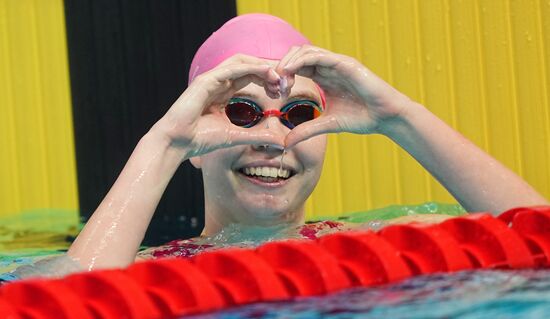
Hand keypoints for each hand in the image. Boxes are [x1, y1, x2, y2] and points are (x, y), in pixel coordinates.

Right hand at [158, 55, 282, 157]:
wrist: (177, 142)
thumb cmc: (200, 140)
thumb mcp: (236, 136)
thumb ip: (257, 136)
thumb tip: (279, 141)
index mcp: (222, 92)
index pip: (249, 77)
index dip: (267, 80)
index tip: (282, 91)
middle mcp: (217, 82)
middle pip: (248, 65)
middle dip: (268, 71)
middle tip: (284, 82)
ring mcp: (211, 79)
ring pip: (241, 61)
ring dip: (261, 66)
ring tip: (277, 76)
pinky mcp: (206, 81)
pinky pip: (232, 68)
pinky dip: (250, 67)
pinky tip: (265, 72)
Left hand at [275, 45, 412, 146]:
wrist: (386, 118)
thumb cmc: (362, 118)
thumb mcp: (327, 124)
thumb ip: (306, 130)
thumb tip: (286, 143)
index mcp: (323, 77)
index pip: (296, 67)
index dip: (282, 76)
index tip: (276, 93)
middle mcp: (329, 67)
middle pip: (297, 55)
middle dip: (281, 67)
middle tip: (275, 85)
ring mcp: (337, 63)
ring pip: (305, 51)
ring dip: (289, 62)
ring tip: (280, 78)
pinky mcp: (345, 64)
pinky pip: (319, 55)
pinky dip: (302, 60)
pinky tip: (291, 71)